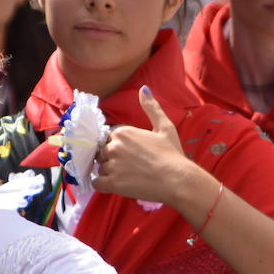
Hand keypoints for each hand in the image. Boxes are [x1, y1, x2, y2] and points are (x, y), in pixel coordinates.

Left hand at [93, 86, 196, 205]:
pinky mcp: (111, 183)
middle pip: (102, 152)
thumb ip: (152, 108)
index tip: (133, 155)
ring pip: (100, 168)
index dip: (119, 147)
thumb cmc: (172, 154)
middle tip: (132, 167)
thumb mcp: (165, 127)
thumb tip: (143, 89)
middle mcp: (113, 146)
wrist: (177, 180)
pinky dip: (103, 184)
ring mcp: (111, 165)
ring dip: (109, 173)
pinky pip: (96, 183)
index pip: (109, 138)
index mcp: (123, 132)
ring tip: (128, 178)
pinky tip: (116, 185)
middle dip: (112, 159)